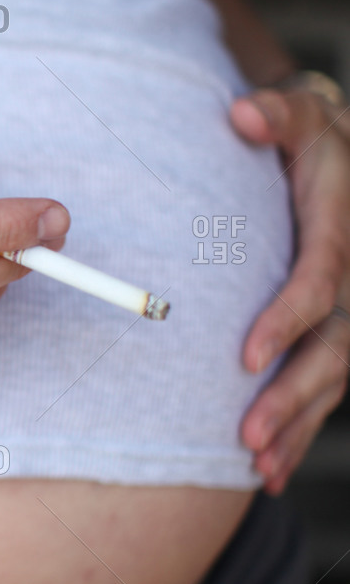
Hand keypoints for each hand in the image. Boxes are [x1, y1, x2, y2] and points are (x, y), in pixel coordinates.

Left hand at [232, 86, 349, 494]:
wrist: (338, 154)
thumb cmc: (305, 136)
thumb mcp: (300, 112)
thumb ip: (278, 114)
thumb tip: (244, 115)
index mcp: (342, 229)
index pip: (319, 281)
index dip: (286, 320)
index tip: (244, 357)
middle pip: (333, 347)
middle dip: (293, 396)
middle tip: (246, 436)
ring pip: (335, 377)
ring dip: (298, 424)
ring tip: (256, 466)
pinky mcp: (340, 333)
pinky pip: (328, 386)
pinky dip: (303, 429)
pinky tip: (268, 472)